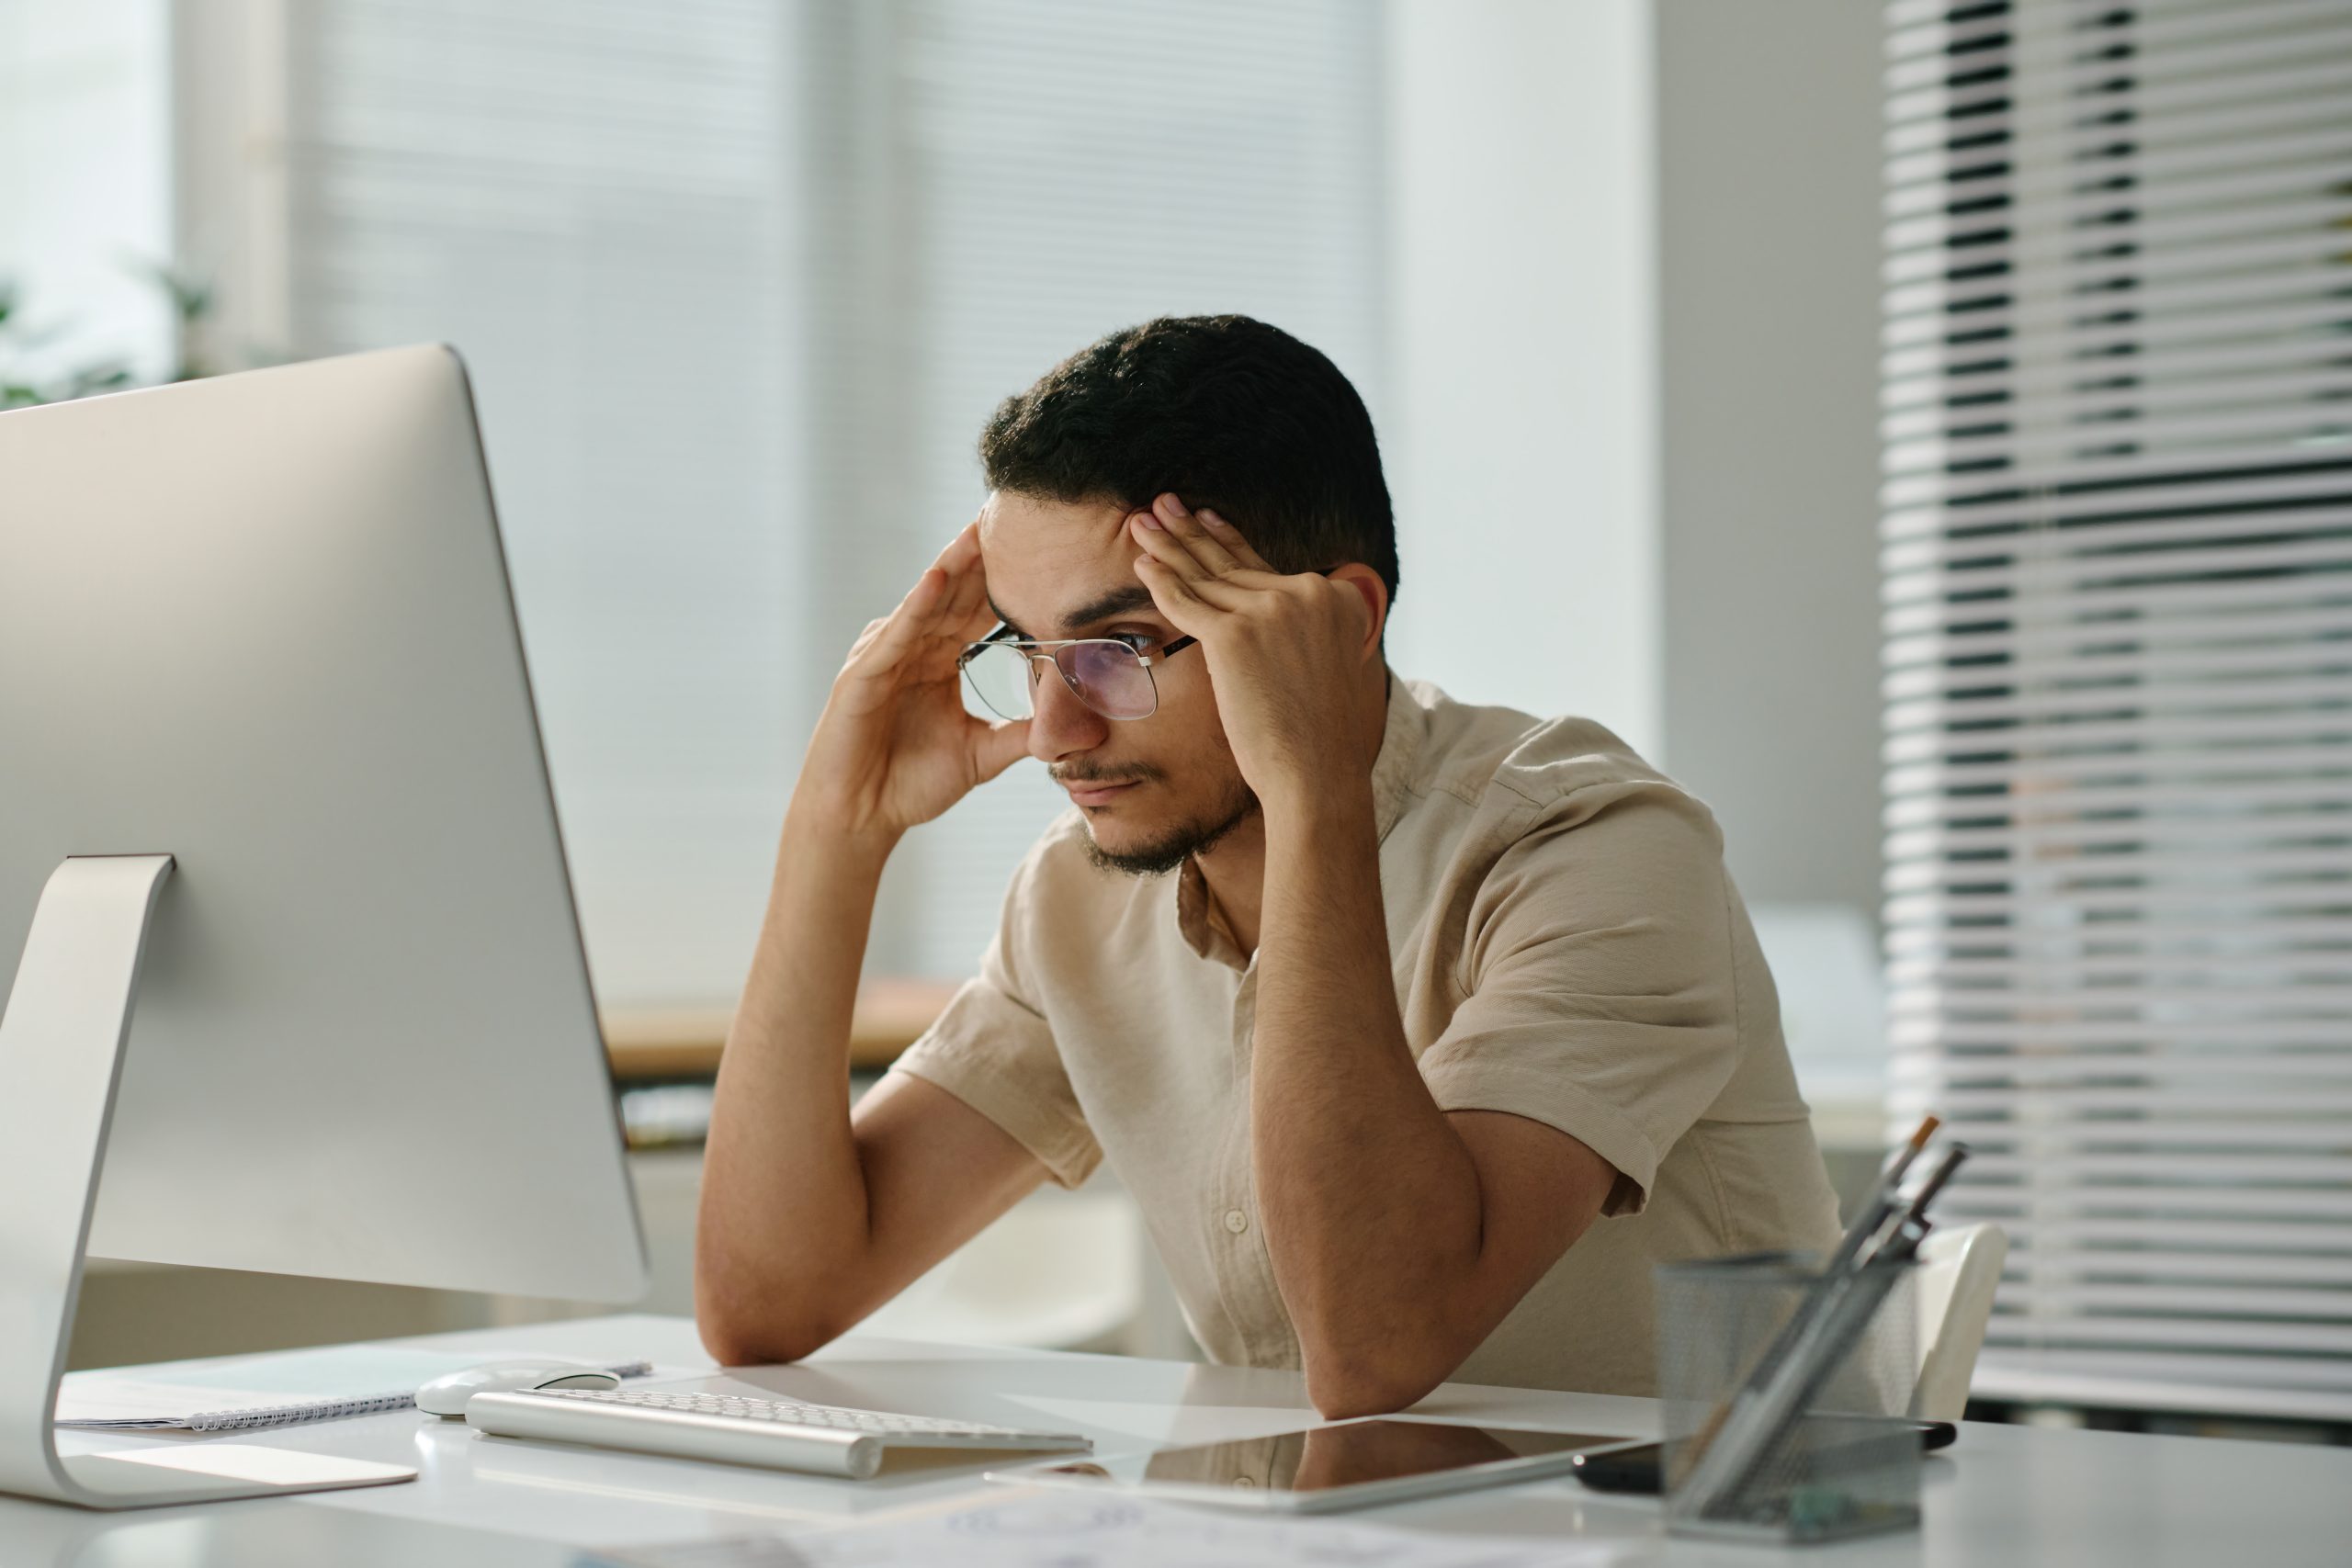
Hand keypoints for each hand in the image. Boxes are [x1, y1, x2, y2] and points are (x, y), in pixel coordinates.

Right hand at [791, 519, 1028, 846]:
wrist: (860, 818)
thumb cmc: (910, 784)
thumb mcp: (981, 754)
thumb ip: (1022, 735)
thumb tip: (1076, 729)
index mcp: (939, 660)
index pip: (978, 609)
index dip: (1007, 581)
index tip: (1042, 547)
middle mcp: (911, 649)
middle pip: (955, 594)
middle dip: (983, 556)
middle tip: (1017, 514)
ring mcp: (884, 657)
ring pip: (926, 603)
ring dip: (953, 566)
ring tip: (981, 530)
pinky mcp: (861, 675)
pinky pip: (895, 634)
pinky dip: (917, 606)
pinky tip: (939, 580)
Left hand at [1127, 493, 1385, 814]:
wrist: (1319, 776)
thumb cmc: (1323, 741)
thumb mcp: (1336, 672)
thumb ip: (1316, 639)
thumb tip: (1295, 639)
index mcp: (1336, 598)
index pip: (1267, 567)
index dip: (1229, 542)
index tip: (1206, 519)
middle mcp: (1307, 593)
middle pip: (1233, 564)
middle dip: (1191, 534)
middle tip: (1164, 505)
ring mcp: (1272, 610)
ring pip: (1206, 577)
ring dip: (1167, 546)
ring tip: (1141, 522)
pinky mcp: (1236, 634)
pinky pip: (1186, 602)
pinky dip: (1160, 581)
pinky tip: (1141, 562)